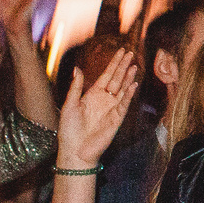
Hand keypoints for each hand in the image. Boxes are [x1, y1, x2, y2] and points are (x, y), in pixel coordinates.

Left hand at [58, 51, 138, 168]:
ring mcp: (111, 108)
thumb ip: (76, 87)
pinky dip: (128, 95)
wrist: (74, 150)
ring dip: (128, 78)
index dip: (114, 63)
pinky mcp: (116, 119)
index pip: (107, 75)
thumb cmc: (69, 130)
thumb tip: (77, 69)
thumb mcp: (69, 105)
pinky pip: (124, 104)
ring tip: (134, 66)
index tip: (121, 51)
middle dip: (124, 66)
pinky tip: (133, 85)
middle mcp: (104, 99)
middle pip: (117, 79)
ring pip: (123, 89)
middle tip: (131, 53)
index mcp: (93, 94)